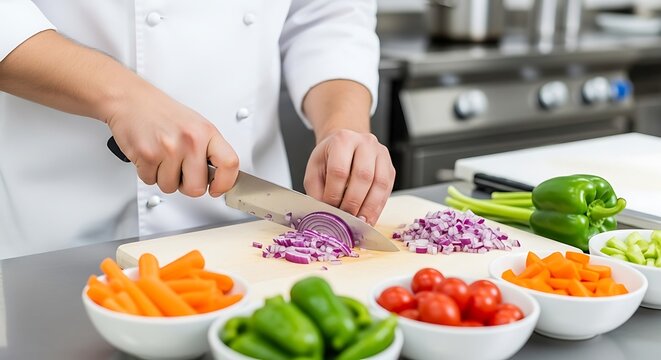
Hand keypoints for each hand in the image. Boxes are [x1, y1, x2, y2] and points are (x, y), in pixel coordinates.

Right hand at [106, 85, 238, 197]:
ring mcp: (168, 148)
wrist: (131, 100)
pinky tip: (150, 155)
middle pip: (196, 188)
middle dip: (187, 185)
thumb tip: (218, 178)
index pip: (229, 164)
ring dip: (165, 178)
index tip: (217, 188)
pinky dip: (148, 173)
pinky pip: (150, 181)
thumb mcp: (196, 126)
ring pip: (170, 187)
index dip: (225, 183)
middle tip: (181, 171)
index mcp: (207, 132)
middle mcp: (190, 140)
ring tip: (162, 157)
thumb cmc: (163, 114)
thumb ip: (209, 151)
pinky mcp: (147, 155)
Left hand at [303, 129, 394, 224]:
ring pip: (379, 183)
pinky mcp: (390, 168)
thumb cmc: (329, 159)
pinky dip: (378, 208)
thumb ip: (317, 191)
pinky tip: (369, 218)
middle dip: (353, 202)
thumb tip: (325, 214)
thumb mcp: (315, 171)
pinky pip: (387, 190)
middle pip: (363, 176)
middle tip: (345, 218)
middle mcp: (365, 143)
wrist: (345, 147)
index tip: (330, 209)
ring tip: (359, 222)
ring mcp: (381, 154)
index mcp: (342, 140)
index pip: (339, 170)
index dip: (334, 194)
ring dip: (369, 208)